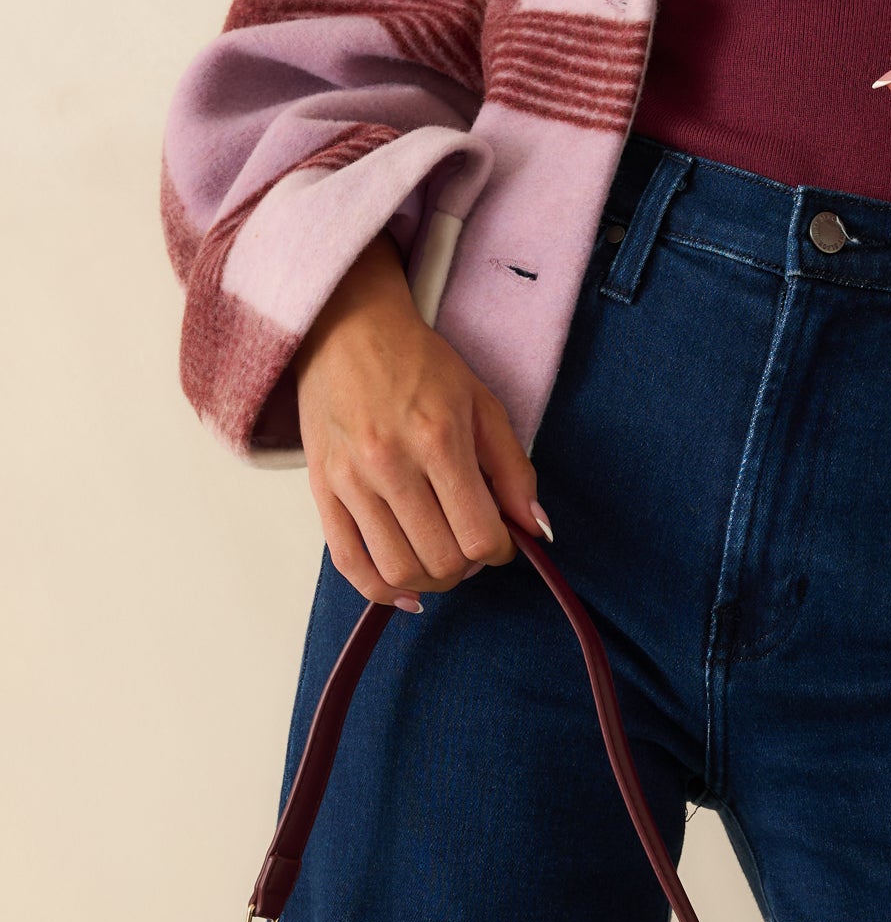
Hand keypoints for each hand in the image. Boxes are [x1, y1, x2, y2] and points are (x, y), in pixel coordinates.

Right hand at [295, 231, 550, 611]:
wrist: (347, 330)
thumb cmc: (419, 365)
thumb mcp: (482, 404)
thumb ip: (514, 470)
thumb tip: (537, 530)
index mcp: (438, 440)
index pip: (479, 536)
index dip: (500, 551)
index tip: (500, 538)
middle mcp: (390, 464)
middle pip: (442, 560)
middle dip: (468, 566)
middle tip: (471, 545)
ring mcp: (351, 481)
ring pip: (398, 570)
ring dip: (431, 580)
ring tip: (441, 559)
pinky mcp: (322, 491)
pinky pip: (349, 564)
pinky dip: (381, 590)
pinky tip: (406, 590)